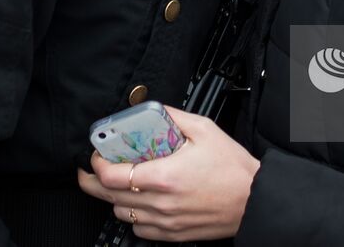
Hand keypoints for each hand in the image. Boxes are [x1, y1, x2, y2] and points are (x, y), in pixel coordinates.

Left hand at [76, 107, 259, 241]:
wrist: (254, 200)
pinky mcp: (172, 235)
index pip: (112, 175)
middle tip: (89, 171)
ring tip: (121, 184)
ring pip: (121, 213)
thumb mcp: (205, 130)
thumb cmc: (233, 169)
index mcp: (165, 176)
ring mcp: (165, 221)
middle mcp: (160, 203)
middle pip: (108, 196)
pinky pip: (139, 230)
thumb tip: (152, 109)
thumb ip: (173, 117)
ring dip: (115, 198)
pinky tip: (141, 203)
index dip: (96, 163)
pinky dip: (133, 216)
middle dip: (92, 182)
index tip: (98, 154)